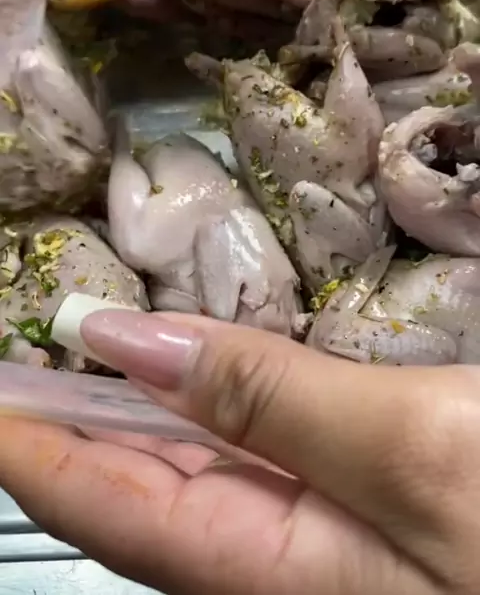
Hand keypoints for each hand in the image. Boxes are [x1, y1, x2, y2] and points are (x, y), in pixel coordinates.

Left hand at [0, 310, 479, 594]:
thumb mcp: (415, 453)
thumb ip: (267, 401)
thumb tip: (122, 342)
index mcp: (270, 575)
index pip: (104, 506)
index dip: (28, 443)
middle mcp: (274, 566)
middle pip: (136, 493)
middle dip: (65, 423)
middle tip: (19, 354)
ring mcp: (314, 539)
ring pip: (189, 473)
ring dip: (128, 412)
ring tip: (77, 354)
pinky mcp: (351, 505)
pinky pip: (249, 460)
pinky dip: (205, 409)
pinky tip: (190, 382)